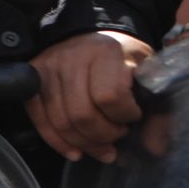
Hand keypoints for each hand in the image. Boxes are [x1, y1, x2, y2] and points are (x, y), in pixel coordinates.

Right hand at [26, 31, 152, 162]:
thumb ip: (156, 111)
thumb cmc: (122, 59)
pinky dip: (57, 141)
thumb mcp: (146, 75)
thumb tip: (154, 149)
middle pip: (82, 114)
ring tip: (102, 146)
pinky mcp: (33, 78)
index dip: (123, 116)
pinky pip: (39, 118)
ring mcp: (48, 68)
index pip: (109, 96)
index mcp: (105, 51)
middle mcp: (71, 58)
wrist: (90, 37)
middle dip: (103, 135)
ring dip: (84, 143)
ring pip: (61, 121)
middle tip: (117, 135)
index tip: (133, 117)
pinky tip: (75, 151)